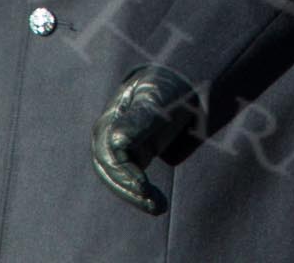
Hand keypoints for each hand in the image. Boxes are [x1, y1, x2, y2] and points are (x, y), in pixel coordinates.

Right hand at [91, 65, 198, 214]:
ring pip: (118, 179)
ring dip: (134, 196)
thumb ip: (140, 119)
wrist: (184, 85)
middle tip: (154, 204)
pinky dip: (141, 193)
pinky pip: (130, 180)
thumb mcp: (158, 99)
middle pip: (109, 169)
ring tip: (159, 208)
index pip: (110, 151)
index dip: (124, 171)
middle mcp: (109, 135)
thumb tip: (116, 141)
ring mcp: (120, 147)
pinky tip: (158, 204)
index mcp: (112, 118)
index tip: (143, 186)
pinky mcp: (133, 157)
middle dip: (128, 189)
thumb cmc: (169, 88)